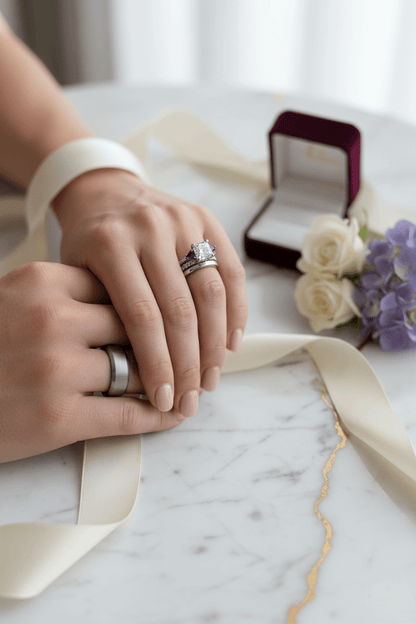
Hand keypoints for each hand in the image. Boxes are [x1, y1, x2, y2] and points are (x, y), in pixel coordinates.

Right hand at [0, 261, 187, 462]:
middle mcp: (51, 318)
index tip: (167, 316)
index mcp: (41, 281)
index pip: (118, 288)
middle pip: (134, 325)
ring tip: (185, 385)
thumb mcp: (13, 300)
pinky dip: (158, 416)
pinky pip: (128, 413)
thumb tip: (124, 307)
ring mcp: (56, 368)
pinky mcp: (59, 417)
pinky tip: (173, 414)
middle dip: (160, 341)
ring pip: (137, 368)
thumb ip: (63, 296)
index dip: (145, 306)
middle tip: (189, 351)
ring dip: (165, 379)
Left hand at [53, 169, 246, 417]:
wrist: (105, 193)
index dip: (157, 365)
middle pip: (180, 310)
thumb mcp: (77, 275)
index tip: (164, 401)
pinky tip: (231, 343)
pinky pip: (231, 271)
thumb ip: (104, 316)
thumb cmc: (88, 244)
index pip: (142, 316)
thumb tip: (138, 379)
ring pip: (211, 294)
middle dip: (190, 365)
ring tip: (210, 380)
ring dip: (216, 346)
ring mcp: (182, 220)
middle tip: (190, 401)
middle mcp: (149, 228)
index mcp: (109, 244)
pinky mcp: (206, 219)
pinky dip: (236, 311)